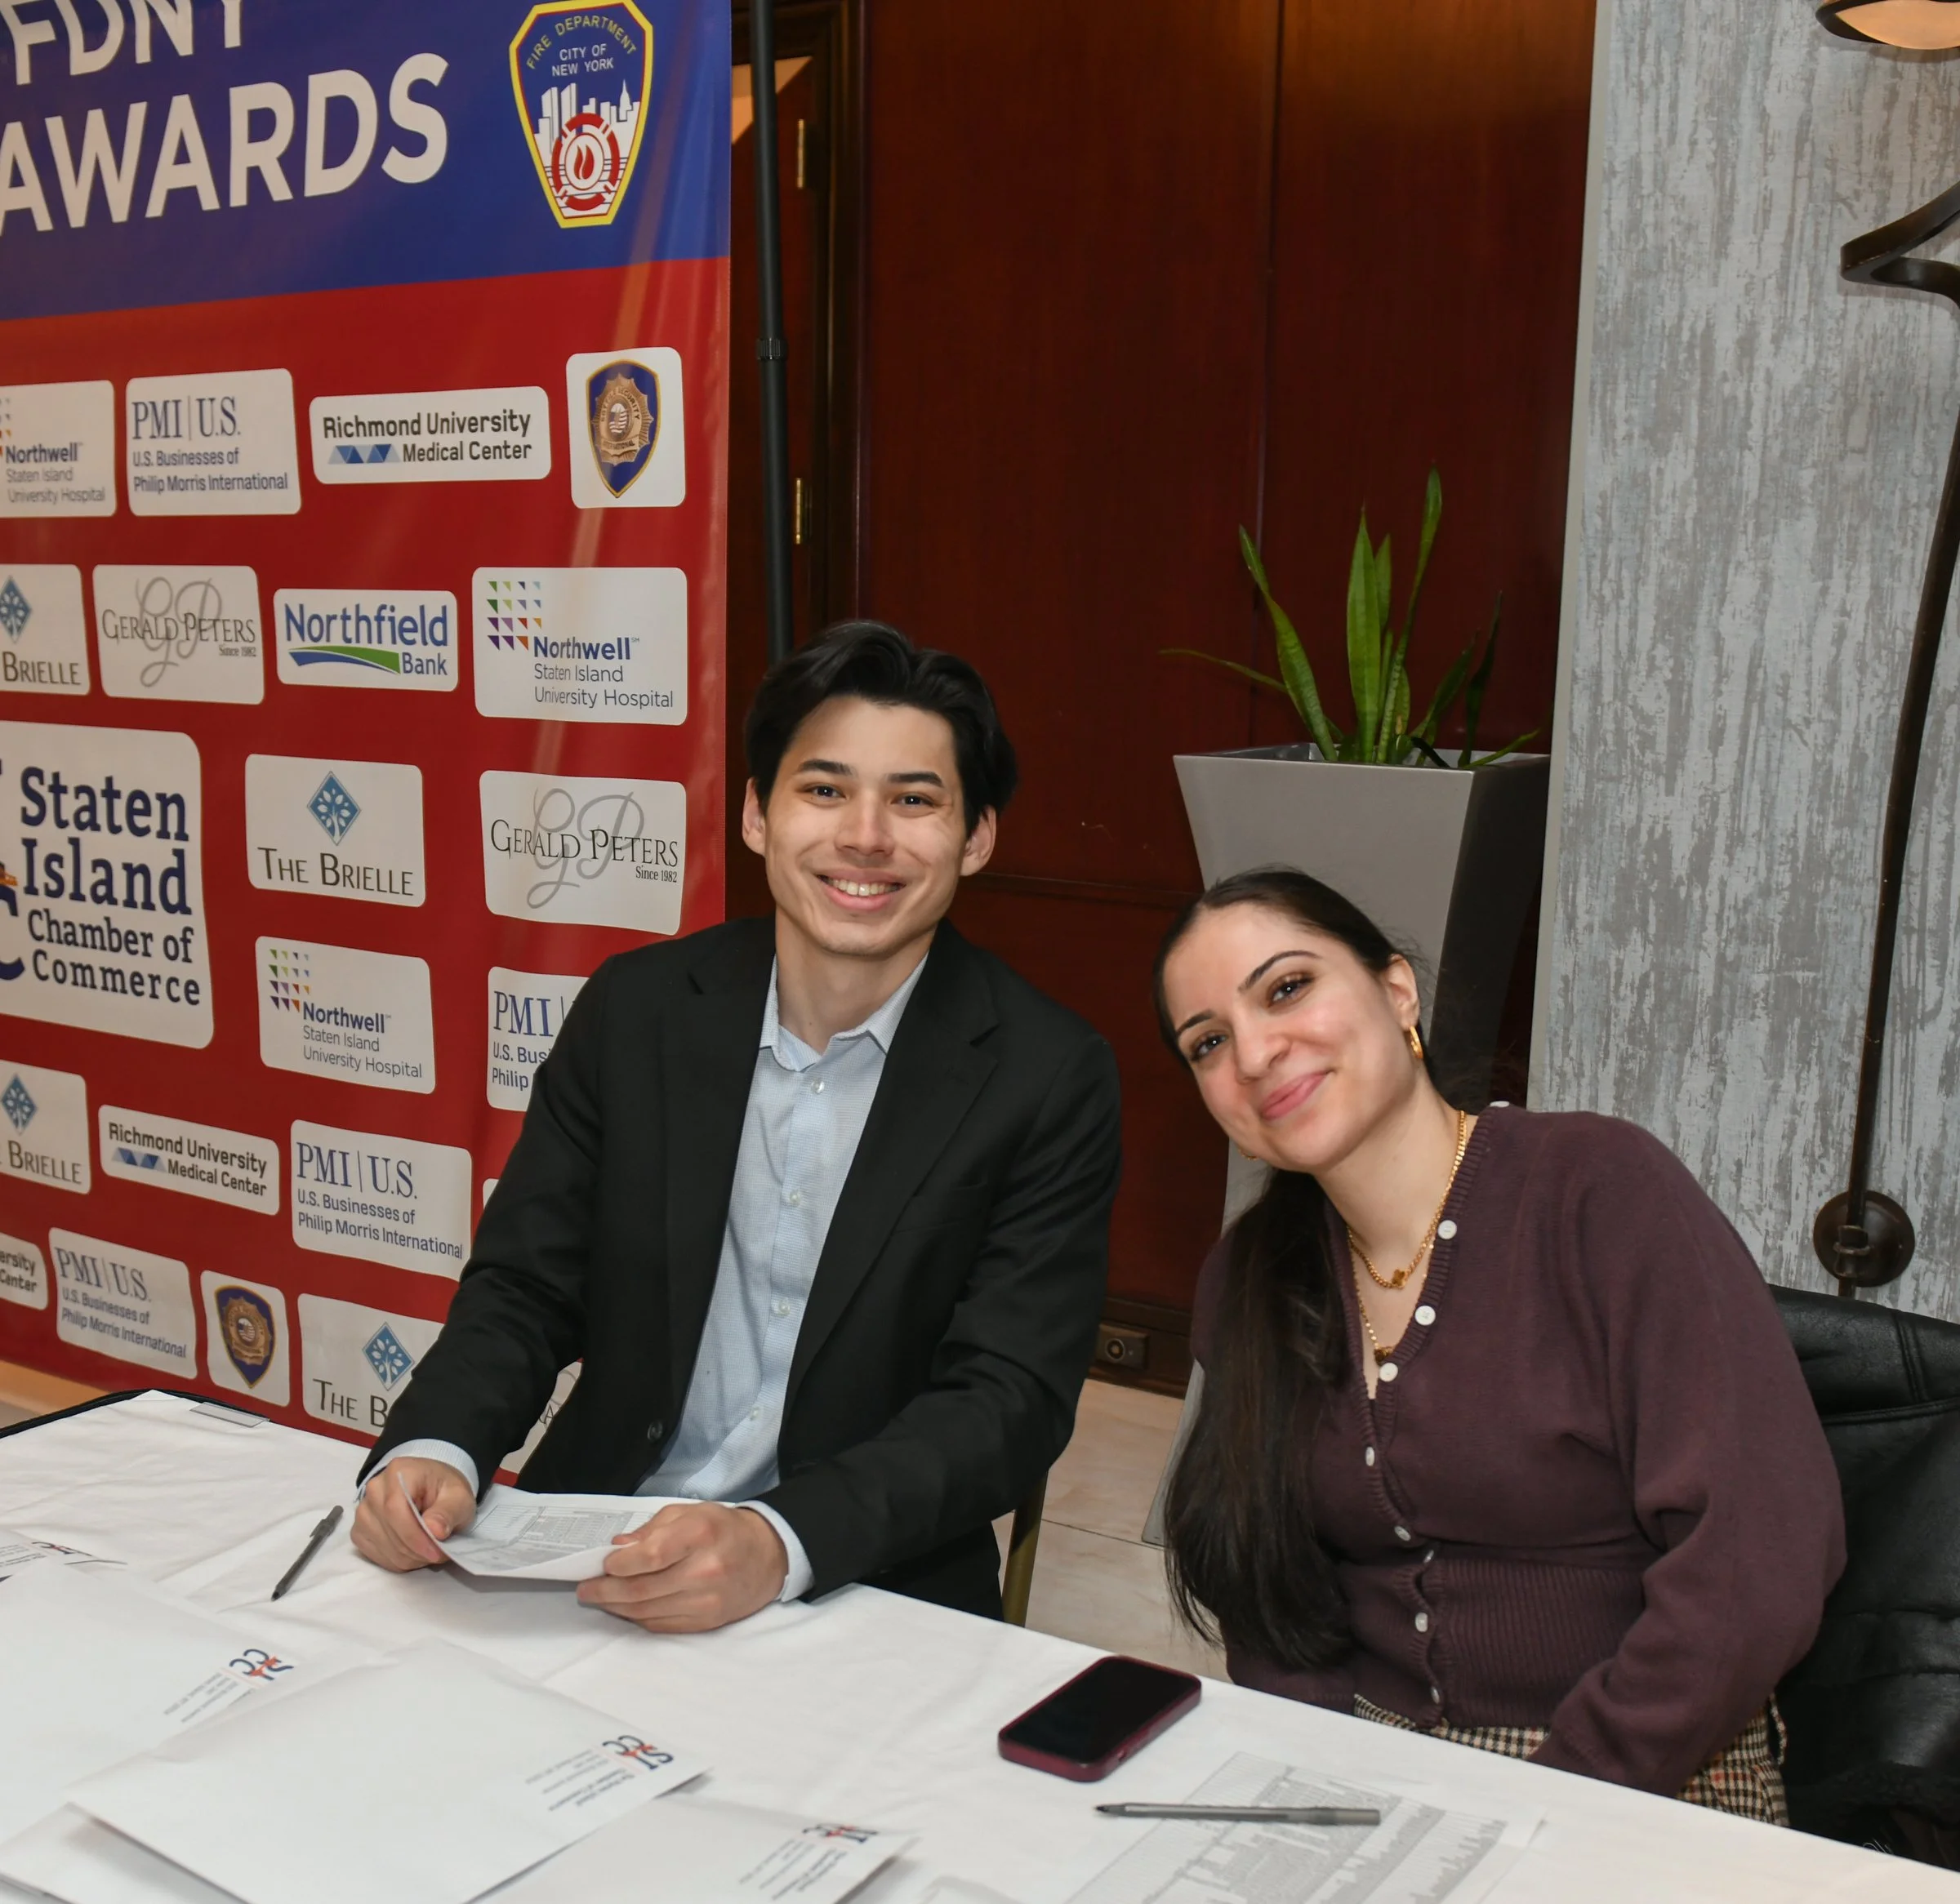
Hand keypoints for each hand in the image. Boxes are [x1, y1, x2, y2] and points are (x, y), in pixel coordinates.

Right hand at [350, 1457, 475, 1571]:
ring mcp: (363, 1510)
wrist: (431, 1489)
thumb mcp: (459, 1497)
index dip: (415, 1536)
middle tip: (439, 1553)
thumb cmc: (445, 1491)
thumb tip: (435, 1531)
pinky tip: (413, 1552)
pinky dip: (397, 1561)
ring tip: (429, 1549)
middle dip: (416, 1550)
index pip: (396, 1509)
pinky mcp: (359, 1530)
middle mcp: (374, 1489)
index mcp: (399, 1472)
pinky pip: (375, 1555)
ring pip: (382, 1546)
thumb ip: (448, 1512)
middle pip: (388, 1530)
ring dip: (408, 1558)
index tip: (435, 1552)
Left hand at [576, 1503, 787, 1631]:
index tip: (602, 1564)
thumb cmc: (723, 1528)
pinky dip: (637, 1618)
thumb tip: (619, 1548)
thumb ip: (652, 1529)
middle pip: (642, 1589)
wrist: (767, 1556)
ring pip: (646, 1611)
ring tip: (599, 1598)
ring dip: (616, 1607)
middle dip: (606, 1590)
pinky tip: (625, 1608)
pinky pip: (660, 1625)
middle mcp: (705, 1570)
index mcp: (700, 1534)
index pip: (651, 1556)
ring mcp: (706, 1601)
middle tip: (585, 1588)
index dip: (620, 1564)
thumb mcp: (690, 1512)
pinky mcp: (706, 1622)